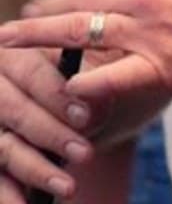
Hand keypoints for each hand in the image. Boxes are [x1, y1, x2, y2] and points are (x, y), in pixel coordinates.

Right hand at [0, 48, 97, 203]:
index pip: (32, 72)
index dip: (57, 96)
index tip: (86, 117)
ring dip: (36, 169)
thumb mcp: (92, 68)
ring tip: (68, 187)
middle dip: (51, 135)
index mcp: (14, 51)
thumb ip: (93, 80)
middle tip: (85, 154)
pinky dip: (8, 194)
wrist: (67, 99)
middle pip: (14, 111)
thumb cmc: (84, 72)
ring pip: (3, 147)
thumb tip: (94, 108)